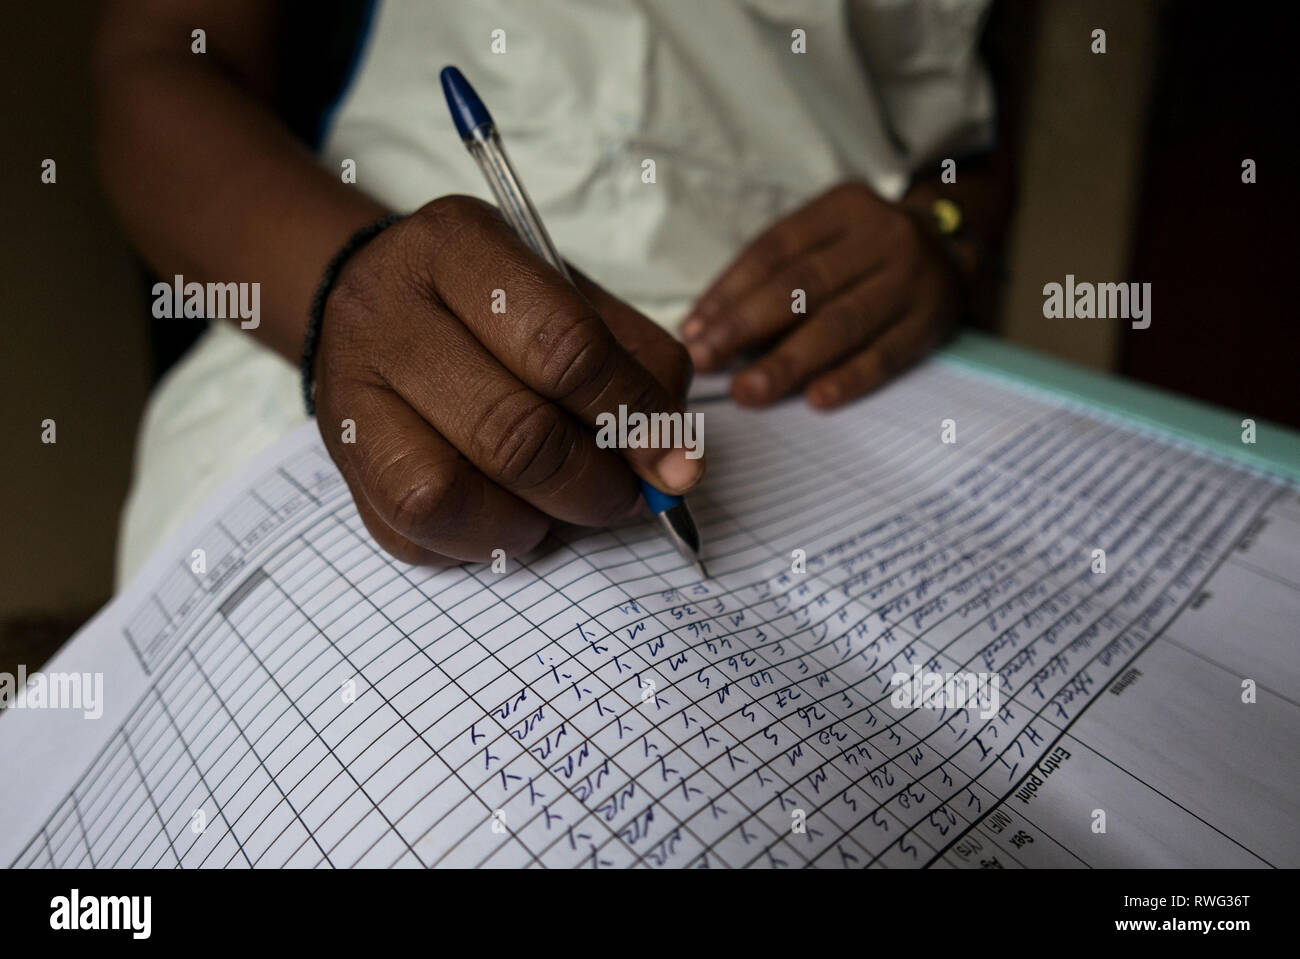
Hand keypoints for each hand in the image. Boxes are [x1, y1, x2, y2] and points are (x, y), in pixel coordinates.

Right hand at [313, 195, 699, 564]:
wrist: (367, 303)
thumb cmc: (488, 301)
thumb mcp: (567, 293)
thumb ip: (634, 363)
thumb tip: (675, 462)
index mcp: (456, 247)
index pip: (563, 345)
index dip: (632, 416)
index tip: (677, 462)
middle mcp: (386, 314)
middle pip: (510, 431)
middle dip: (593, 485)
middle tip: (630, 497)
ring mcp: (347, 393)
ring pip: (448, 494)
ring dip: (534, 522)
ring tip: (566, 508)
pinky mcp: (338, 463)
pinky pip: (416, 533)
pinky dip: (484, 542)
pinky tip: (512, 515)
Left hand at [681, 182, 960, 408]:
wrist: (953, 250)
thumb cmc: (864, 253)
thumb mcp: (825, 237)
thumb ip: (773, 275)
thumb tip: (705, 329)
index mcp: (843, 207)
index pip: (773, 250)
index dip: (728, 292)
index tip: (692, 331)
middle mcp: (881, 236)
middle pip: (803, 286)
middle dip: (745, 328)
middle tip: (705, 362)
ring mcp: (911, 279)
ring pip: (841, 323)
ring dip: (788, 362)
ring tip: (747, 391)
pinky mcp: (931, 322)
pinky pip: (885, 354)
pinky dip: (849, 378)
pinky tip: (815, 399)